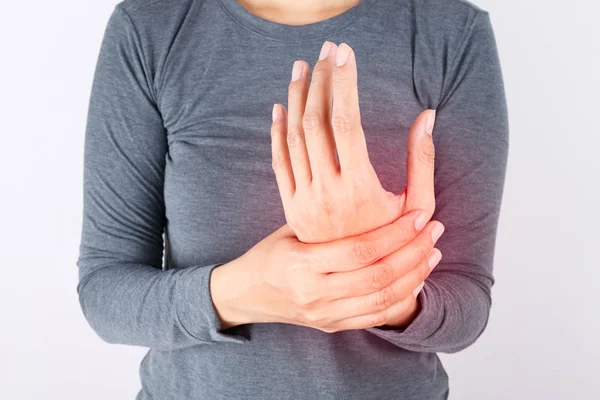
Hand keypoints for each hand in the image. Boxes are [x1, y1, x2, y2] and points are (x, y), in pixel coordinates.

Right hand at [210, 210, 443, 332]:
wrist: (249, 294)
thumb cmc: (272, 252)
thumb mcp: (292, 227)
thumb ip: (328, 216)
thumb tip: (372, 189)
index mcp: (301, 264)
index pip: (360, 250)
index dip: (395, 233)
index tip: (419, 215)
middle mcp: (314, 294)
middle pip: (378, 277)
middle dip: (413, 252)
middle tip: (434, 230)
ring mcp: (325, 314)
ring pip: (383, 299)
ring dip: (415, 275)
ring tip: (433, 252)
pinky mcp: (333, 325)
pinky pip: (376, 316)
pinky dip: (402, 298)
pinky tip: (417, 278)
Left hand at [271, 41, 436, 242]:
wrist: (360, 282)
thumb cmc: (395, 241)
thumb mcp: (418, 205)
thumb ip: (422, 160)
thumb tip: (427, 116)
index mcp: (359, 188)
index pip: (346, 123)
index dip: (344, 84)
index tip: (346, 54)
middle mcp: (326, 192)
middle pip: (315, 123)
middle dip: (320, 81)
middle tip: (327, 52)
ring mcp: (304, 200)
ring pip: (293, 137)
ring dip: (297, 98)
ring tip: (302, 67)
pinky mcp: (291, 206)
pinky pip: (279, 161)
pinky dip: (277, 131)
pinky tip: (281, 106)